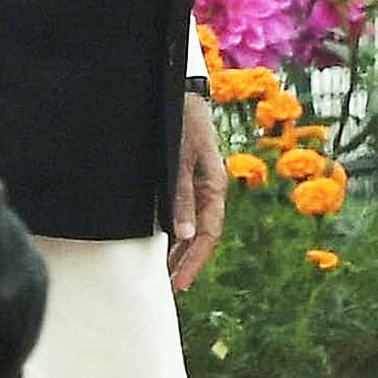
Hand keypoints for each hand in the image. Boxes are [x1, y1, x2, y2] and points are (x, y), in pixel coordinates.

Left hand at [169, 92, 225, 291]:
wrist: (178, 90)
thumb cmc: (179, 122)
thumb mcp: (178, 159)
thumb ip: (181, 196)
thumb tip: (183, 235)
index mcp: (214, 186)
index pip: (208, 234)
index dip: (194, 260)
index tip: (180, 283)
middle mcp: (208, 189)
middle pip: (201, 234)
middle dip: (187, 261)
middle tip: (171, 287)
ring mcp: (197, 184)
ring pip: (191, 225)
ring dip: (180, 250)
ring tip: (166, 273)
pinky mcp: (184, 177)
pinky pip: (183, 212)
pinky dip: (173, 232)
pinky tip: (163, 244)